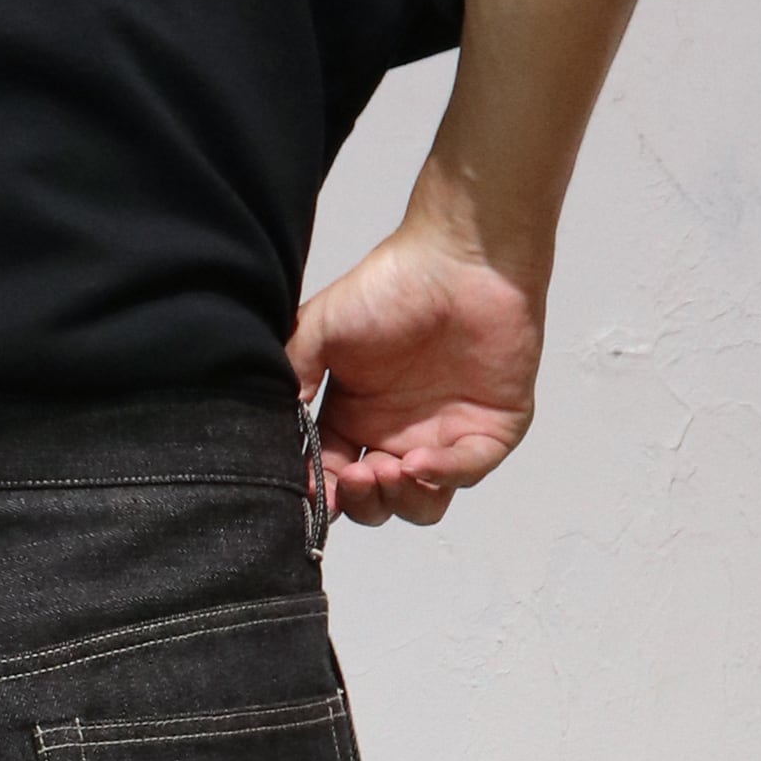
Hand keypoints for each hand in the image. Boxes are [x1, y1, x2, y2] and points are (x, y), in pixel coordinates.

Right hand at [287, 211, 547, 529]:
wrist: (460, 256)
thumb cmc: (393, 283)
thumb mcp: (320, 328)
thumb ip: (294, 377)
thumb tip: (272, 431)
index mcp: (355, 419)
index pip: (334, 479)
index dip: (323, 494)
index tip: (312, 493)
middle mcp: (397, 435)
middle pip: (377, 503)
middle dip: (363, 502)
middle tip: (357, 477)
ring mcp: (444, 438)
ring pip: (421, 504)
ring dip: (399, 499)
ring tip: (388, 469)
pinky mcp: (487, 432)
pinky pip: (466, 473)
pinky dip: (441, 475)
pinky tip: (419, 460)